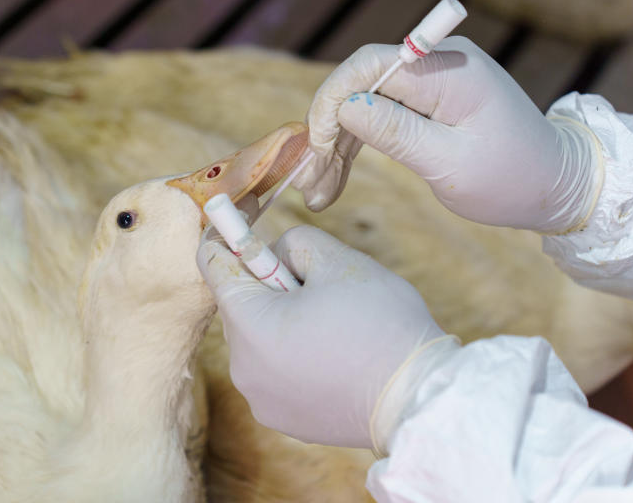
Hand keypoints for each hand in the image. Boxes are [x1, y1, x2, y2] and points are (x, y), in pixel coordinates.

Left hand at [197, 224, 448, 447]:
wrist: (419, 399)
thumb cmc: (381, 324)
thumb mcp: (337, 260)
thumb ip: (293, 241)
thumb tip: (275, 253)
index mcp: (249, 324)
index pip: (213, 264)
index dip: (228, 232)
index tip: (242, 213)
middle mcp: (243, 368)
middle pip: (238, 304)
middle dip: (268, 283)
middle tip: (315, 283)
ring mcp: (261, 398)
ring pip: (257, 338)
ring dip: (281, 320)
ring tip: (333, 324)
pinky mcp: (282, 419)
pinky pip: (275, 371)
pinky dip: (294, 355)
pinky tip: (335, 356)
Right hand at [294, 37, 601, 231]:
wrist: (555, 184)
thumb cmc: (511, 179)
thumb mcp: (451, 164)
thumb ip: (397, 132)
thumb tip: (345, 106)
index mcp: (447, 70)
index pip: (368, 65)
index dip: (333, 100)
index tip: (319, 146)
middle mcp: (434, 63)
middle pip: (358, 86)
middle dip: (328, 133)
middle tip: (310, 184)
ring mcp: (429, 80)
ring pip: (360, 105)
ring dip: (335, 148)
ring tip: (318, 194)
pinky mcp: (425, 101)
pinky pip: (376, 117)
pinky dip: (354, 148)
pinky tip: (333, 182)